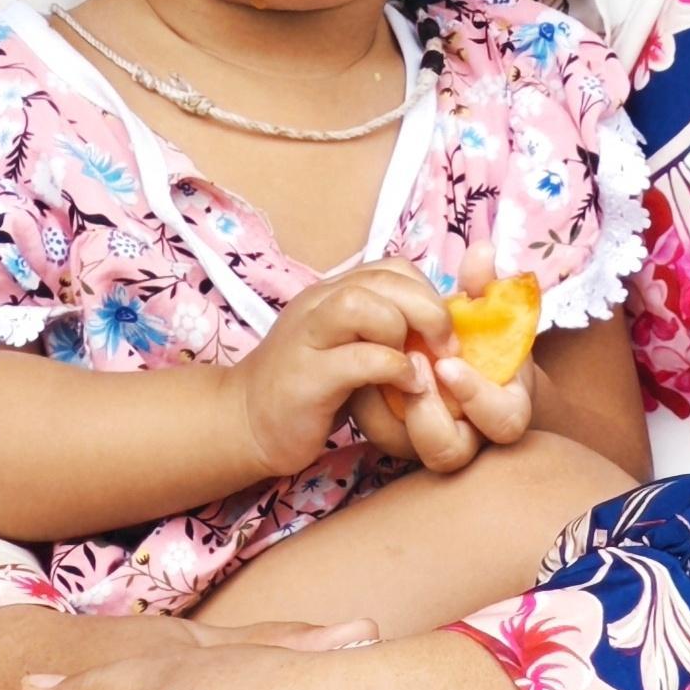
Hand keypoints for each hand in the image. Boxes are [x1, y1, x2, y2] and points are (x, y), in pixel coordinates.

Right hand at [238, 258, 455, 476]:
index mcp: (333, 292)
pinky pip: (359, 358)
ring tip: (418, 365)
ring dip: (402, 332)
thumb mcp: (348, 345)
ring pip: (363, 304)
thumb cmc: (310, 386)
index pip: (394, 268)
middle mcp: (319, 304)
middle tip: (445, 349)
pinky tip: (407, 387)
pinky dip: (394, 369)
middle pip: (385, 278)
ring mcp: (308, 337)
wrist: (245, 421)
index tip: (443, 333)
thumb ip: (382, 328)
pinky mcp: (306, 378)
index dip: (428, 294)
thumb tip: (438, 328)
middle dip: (428, 310)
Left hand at [341, 245, 531, 474]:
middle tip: (412, 367)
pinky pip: (378, 429)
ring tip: (382, 365)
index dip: (476, 396)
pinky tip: (362, 363)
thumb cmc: (485, 341)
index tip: (448, 363)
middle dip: (427, 412)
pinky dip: (369, 400)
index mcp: (504, 411)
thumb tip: (481, 250)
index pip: (503, 422)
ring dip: (392, 407)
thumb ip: (486, 287)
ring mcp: (429, 440)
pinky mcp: (395, 432)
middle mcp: (468, 437)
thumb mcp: (489, 315)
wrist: (465, 371)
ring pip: (406, 448)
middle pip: (449, 452)